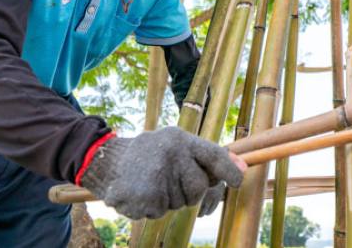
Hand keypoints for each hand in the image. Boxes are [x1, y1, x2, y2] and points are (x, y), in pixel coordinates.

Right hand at [80, 127, 245, 219]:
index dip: (229, 170)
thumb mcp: (177, 145)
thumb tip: (243, 168)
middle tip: (171, 179)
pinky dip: (153, 206)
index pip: (213, 155)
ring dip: (170, 198)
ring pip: (180, 202)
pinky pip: (161, 211)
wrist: (108, 162)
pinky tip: (142, 191)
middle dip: (190, 191)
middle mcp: (171, 155)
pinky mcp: (145, 197)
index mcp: (180, 139)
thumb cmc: (151, 154)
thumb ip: (207, 157)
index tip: (237, 180)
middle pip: (199, 187)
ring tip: (153, 182)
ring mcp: (158, 176)